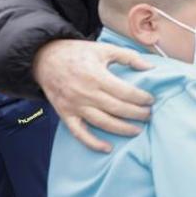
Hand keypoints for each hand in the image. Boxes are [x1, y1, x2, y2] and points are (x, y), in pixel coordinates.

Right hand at [34, 39, 154, 152]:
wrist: (44, 58)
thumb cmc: (77, 52)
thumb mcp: (104, 49)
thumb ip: (129, 56)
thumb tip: (150, 67)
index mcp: (96, 76)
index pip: (125, 92)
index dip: (141, 98)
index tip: (151, 100)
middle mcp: (85, 93)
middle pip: (117, 109)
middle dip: (137, 114)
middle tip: (149, 115)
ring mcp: (74, 106)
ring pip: (102, 122)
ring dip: (122, 129)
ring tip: (137, 130)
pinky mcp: (65, 114)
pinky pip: (79, 133)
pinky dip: (93, 143)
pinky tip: (108, 148)